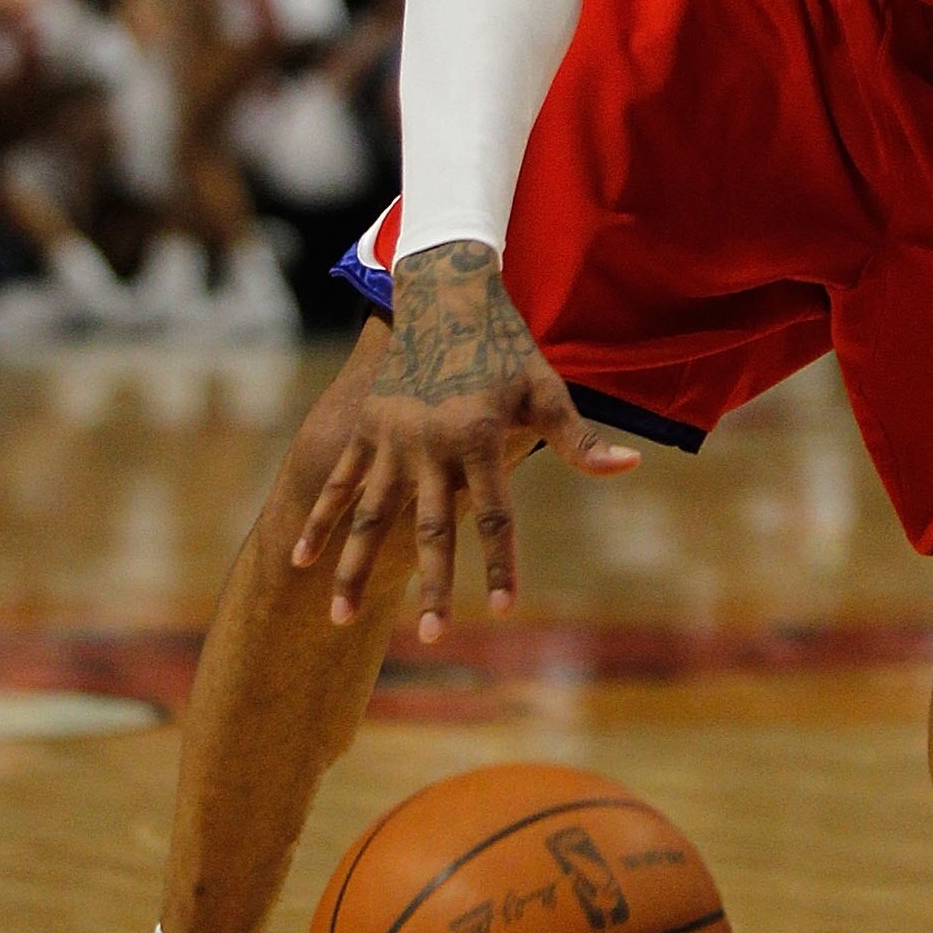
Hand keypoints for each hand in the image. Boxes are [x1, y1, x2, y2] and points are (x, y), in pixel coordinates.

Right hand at [294, 241, 638, 640]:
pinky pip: (339, 484)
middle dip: (433, 586)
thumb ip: (580, 439)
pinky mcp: (365, 429)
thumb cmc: (507, 347)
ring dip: (353, 568)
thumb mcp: (548, 388)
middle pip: (430, 529)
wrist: (445, 293)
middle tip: (432, 639)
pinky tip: (301, 561)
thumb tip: (631, 467)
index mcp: (479, 437)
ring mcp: (391, 438)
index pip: (494, 515)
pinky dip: (319, 521)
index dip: (501, 563)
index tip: (505, 610)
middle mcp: (431, 444)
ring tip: (341, 619)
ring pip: (370, 515)